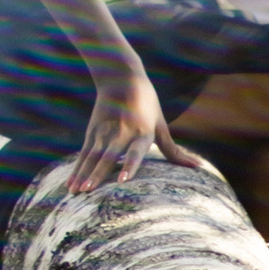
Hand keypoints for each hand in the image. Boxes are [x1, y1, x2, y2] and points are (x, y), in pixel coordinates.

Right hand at [65, 64, 207, 197]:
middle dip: (98, 175)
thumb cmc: (147, 104)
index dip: (129, 165)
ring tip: (76, 192)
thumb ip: (174, 150)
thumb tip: (198, 167)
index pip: (135, 151)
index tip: (123, 180)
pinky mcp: (92, 132)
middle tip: (88, 191)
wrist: (120, 78)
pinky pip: (83, 155)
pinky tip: (70, 185)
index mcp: (141, 132)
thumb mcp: (161, 125)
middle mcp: (121, 133)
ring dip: (83, 175)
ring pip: (92, 157)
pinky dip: (77, 170)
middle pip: (108, 156)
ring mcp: (104, 132)